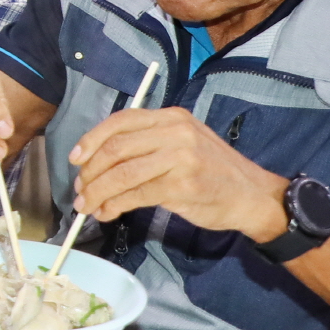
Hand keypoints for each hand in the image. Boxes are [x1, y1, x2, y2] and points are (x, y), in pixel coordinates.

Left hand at [69, 107, 288, 238]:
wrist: (254, 196)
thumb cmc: (214, 172)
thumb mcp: (184, 143)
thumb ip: (147, 144)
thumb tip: (99, 161)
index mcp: (171, 117)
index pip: (121, 121)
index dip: (91, 140)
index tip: (75, 159)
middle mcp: (175, 132)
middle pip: (116, 148)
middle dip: (90, 171)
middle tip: (79, 189)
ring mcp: (180, 158)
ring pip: (122, 173)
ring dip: (97, 192)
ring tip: (86, 206)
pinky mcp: (183, 186)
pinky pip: (136, 194)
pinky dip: (114, 205)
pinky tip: (107, 212)